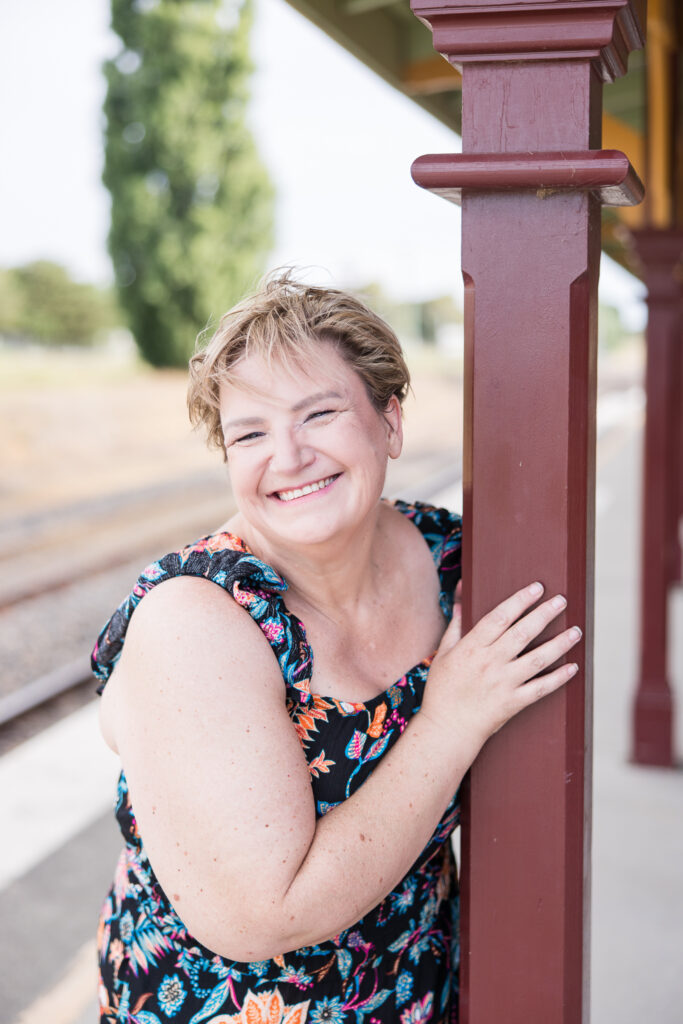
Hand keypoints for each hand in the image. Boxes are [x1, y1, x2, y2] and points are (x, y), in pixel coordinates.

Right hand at [422, 582, 580, 755]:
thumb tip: (462, 599)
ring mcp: (504, 683)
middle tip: (562, 600)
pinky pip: (541, 689)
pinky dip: (558, 678)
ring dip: (559, 644)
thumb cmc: (442, 691)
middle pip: (522, 633)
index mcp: (472, 648)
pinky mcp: (513, 702)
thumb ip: (456, 625)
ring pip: (537, 659)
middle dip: (544, 614)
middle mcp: (490, 663)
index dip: (520, 600)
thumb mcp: (443, 654)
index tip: (536, 588)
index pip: (500, 617)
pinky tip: (573, 667)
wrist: (447, 729)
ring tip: (576, 631)